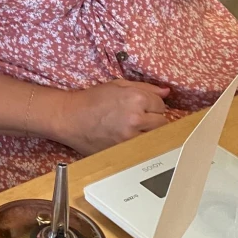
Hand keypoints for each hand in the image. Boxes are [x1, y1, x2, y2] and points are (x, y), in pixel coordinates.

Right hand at [56, 80, 170, 154]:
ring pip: (156, 137)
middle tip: (140, 117)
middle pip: (162, 122)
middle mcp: (136, 118)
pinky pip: (144, 149)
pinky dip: (140, 144)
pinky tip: (129, 138)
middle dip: (154, 118)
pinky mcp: (125, 151)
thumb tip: (166, 92)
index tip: (144, 105)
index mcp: (135, 98)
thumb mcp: (118, 85)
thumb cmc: (92, 99)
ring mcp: (131, 137)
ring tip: (134, 128)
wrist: (70, 118)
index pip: (161, 104)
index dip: (153, 104)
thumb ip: (145, 87)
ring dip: (149, 132)